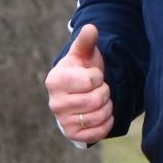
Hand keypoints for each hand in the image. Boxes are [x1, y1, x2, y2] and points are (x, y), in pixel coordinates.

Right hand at [45, 23, 112, 141]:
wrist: (77, 93)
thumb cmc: (81, 70)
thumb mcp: (83, 54)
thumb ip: (86, 41)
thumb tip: (91, 28)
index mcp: (55, 80)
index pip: (90, 80)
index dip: (98, 77)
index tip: (93, 76)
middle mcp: (54, 103)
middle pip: (96, 100)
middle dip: (105, 92)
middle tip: (100, 88)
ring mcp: (62, 120)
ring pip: (98, 116)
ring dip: (107, 107)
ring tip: (101, 100)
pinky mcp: (71, 134)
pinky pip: (97, 133)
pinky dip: (106, 123)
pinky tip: (103, 114)